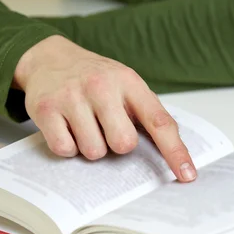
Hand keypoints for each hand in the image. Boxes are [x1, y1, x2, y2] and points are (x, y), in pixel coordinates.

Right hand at [14, 35, 196, 181]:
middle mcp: (102, 86)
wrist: (49, 58)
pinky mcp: (46, 109)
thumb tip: (173, 154)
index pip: (159, 122)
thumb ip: (146, 114)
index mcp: (130, 82)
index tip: (187, 175)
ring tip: (85, 125)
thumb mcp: (126, 86)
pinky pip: (65, 150)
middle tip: (106, 128)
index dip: (175, 152)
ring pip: (94, 151)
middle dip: (117, 145)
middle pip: (124, 144)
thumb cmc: (96, 79)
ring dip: (91, 147)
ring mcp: (72, 96)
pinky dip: (68, 147)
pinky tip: (67, 127)